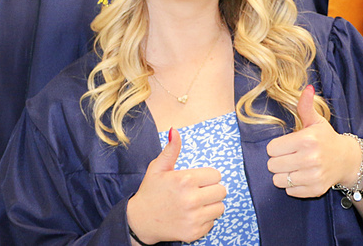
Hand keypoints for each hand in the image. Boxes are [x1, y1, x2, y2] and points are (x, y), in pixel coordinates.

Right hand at [126, 128, 225, 243]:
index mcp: (184, 180)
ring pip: (220, 208)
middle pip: (221, 191)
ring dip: (211, 205)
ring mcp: (193, 218)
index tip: (198, 179)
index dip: (208, 176)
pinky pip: (212, 222)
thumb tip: (175, 131)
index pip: (216, 175)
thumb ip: (171, 150)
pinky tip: (192, 215)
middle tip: (199, 191)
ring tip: (196, 203)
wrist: (140, 220)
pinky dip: (205, 219)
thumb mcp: (158, 167)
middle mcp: (191, 199)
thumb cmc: (151, 191)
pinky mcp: (195, 232)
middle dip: (212, 189)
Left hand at [266, 86, 361, 196]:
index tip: (285, 145)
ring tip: (293, 167)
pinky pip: (290, 191)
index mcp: (307, 140)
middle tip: (288, 156)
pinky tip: (301, 175)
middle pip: (272, 165)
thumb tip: (307, 87)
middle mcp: (310, 159)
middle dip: (277, 161)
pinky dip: (292, 185)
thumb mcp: (316, 120)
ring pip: (279, 180)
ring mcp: (313, 176)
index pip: (271, 149)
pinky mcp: (316, 190)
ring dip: (283, 174)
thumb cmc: (325, 138)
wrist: (346, 159)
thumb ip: (305, 105)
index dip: (276, 147)